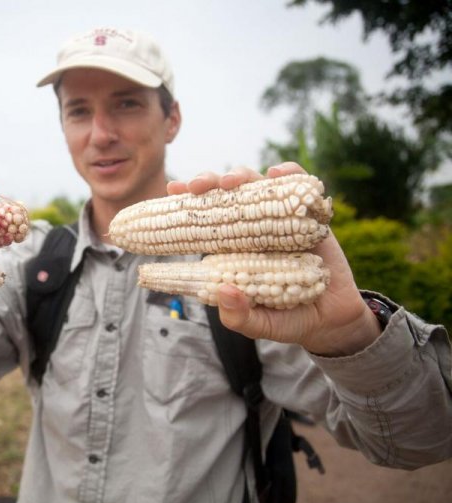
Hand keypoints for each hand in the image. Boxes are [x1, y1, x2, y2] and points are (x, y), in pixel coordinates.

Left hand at [167, 162, 381, 355]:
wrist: (332, 320)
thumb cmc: (287, 320)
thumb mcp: (260, 325)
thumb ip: (239, 316)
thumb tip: (223, 291)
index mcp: (230, 247)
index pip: (204, 217)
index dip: (187, 201)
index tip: (173, 189)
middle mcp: (251, 228)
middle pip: (226, 193)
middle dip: (209, 182)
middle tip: (196, 186)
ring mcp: (280, 218)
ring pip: (257, 184)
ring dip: (241, 176)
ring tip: (230, 182)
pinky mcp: (311, 215)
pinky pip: (299, 187)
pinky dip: (289, 174)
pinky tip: (276, 173)